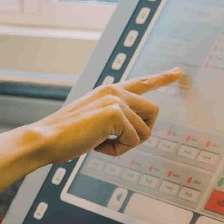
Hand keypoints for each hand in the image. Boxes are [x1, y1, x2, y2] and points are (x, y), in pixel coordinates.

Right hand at [29, 68, 182, 164]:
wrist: (45, 139)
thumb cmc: (65, 136)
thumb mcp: (93, 122)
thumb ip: (114, 119)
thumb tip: (136, 130)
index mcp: (108, 91)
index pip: (141, 82)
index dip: (162, 78)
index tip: (178, 72)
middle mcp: (114, 90)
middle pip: (153, 112)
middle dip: (140, 133)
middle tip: (113, 141)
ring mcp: (115, 100)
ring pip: (145, 131)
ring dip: (125, 145)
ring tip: (99, 142)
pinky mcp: (115, 113)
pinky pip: (134, 140)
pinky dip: (117, 150)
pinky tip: (96, 145)